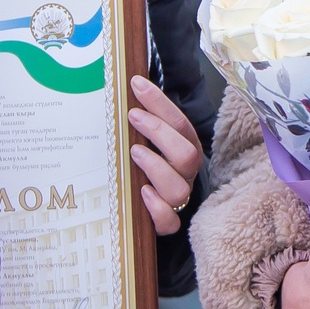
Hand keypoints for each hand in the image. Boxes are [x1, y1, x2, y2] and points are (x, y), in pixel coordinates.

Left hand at [127, 75, 203, 235]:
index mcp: (184, 149)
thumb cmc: (143, 167)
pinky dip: (157, 208)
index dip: (159, 103)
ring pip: (179, 188)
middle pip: (187, 154)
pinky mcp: (167, 223)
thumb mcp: (144, 141)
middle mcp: (185, 173)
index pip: (180, 123)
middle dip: (160, 132)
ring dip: (156, 167)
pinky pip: (170, 221)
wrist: (145, 209)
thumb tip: (123, 87)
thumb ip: (140, 123)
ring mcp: (179, 199)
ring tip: (134, 153)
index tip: (136, 85)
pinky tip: (142, 193)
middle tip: (132, 117)